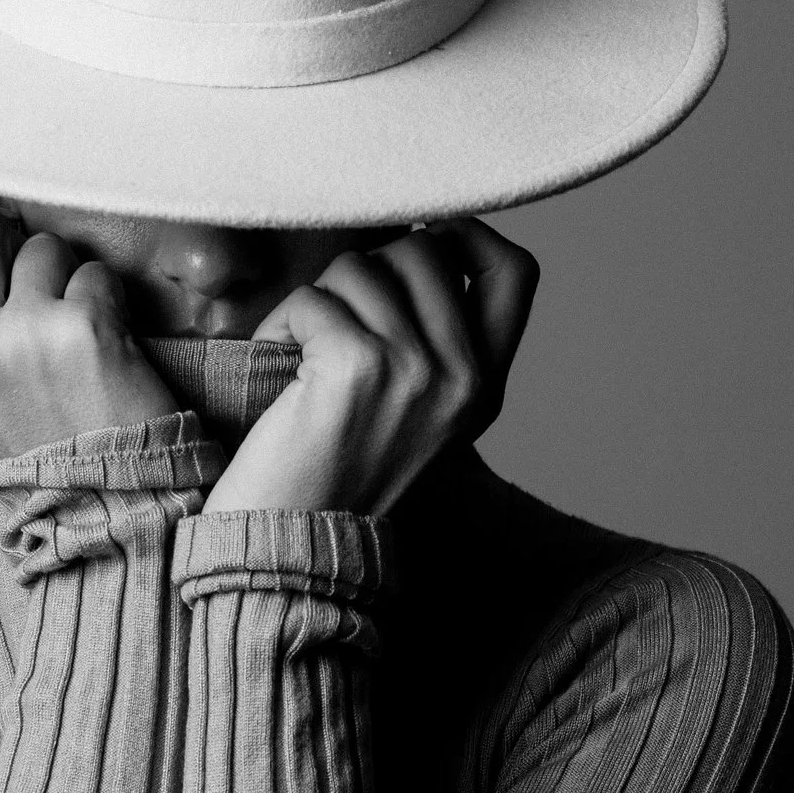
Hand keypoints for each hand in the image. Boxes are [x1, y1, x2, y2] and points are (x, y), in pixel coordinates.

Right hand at [0, 199, 179, 460]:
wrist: (106, 504)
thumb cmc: (38, 441)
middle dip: (12, 242)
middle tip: (40, 286)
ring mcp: (17, 338)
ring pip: (40, 244)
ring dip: (66, 274)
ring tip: (73, 332)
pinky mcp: (79, 330)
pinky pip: (93, 271)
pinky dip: (107, 298)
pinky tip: (107, 345)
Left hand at [203, 218, 538, 517]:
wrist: (291, 558)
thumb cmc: (332, 480)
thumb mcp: (415, 413)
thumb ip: (433, 342)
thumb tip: (411, 244)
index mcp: (487, 388)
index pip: (515, 271)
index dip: (468, 234)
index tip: (421, 240)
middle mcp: (466, 378)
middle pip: (425, 250)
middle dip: (366, 269)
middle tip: (333, 324)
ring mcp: (419, 372)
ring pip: (362, 266)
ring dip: (317, 300)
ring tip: (302, 355)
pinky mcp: (361, 367)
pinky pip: (314, 298)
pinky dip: (280, 322)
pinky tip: (278, 366)